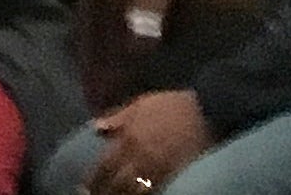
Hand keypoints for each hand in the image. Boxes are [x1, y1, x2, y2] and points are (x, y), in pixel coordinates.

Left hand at [82, 89, 212, 194]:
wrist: (206, 111)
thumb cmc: (172, 105)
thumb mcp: (140, 104)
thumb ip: (118, 117)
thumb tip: (96, 128)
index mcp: (129, 137)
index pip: (105, 165)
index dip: (93, 179)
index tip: (84, 187)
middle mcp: (140, 155)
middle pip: (117, 182)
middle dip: (104, 192)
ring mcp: (159, 167)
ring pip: (135, 190)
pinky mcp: (176, 174)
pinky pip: (156, 190)